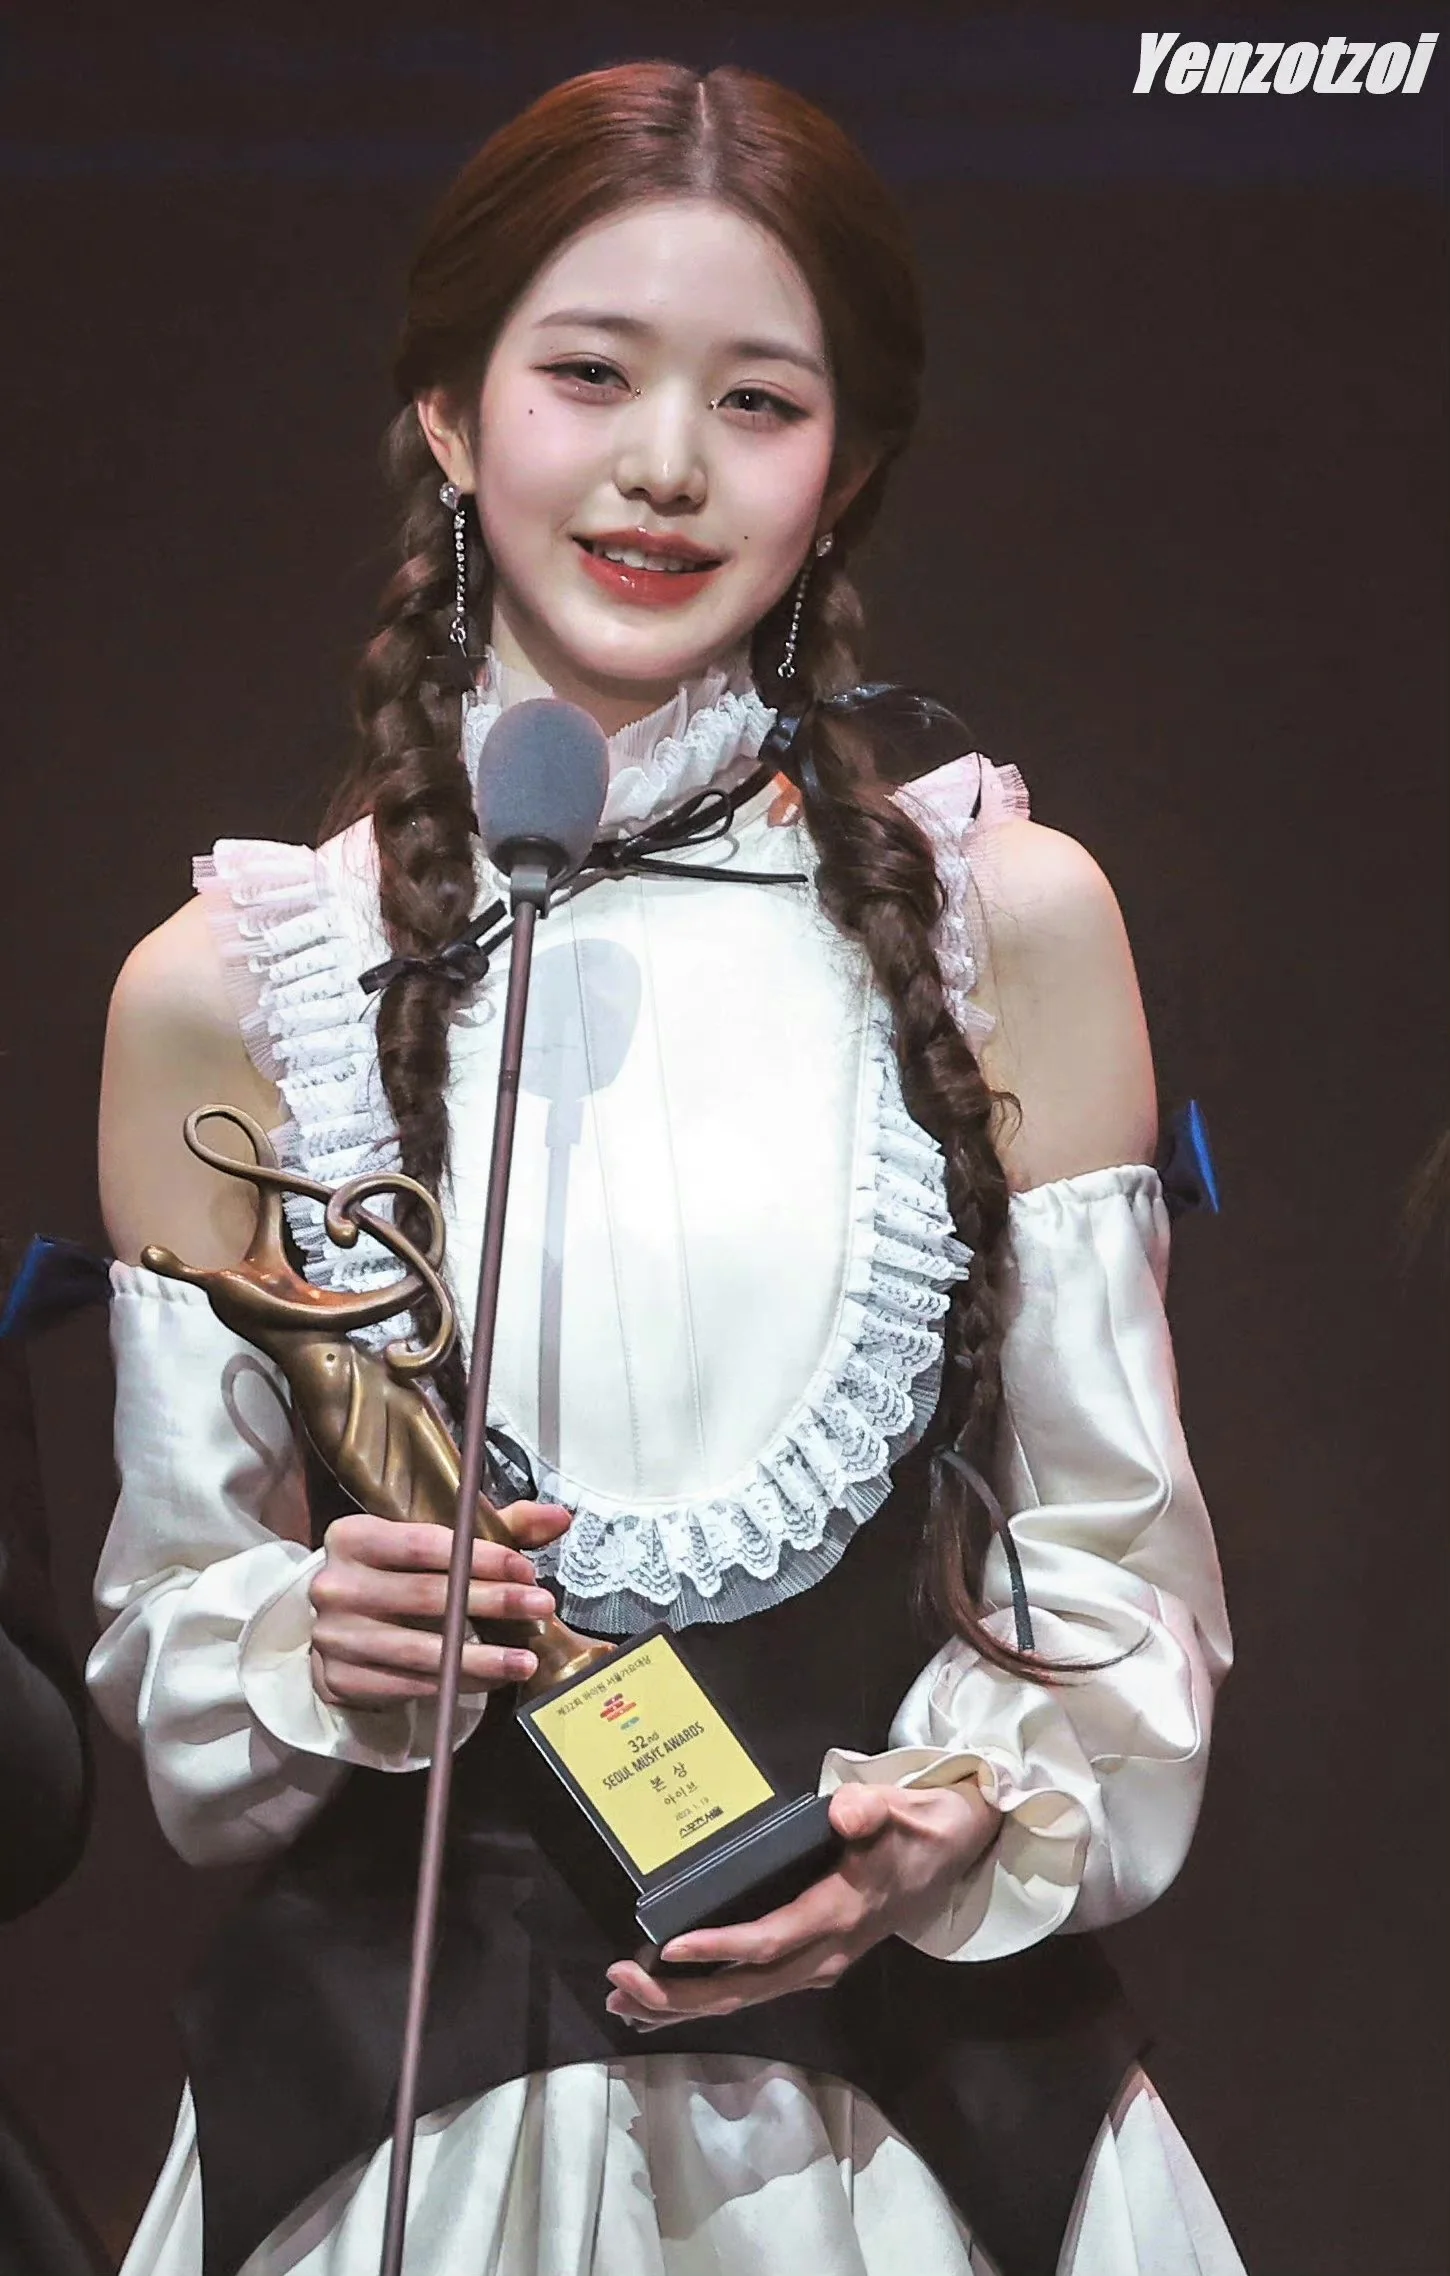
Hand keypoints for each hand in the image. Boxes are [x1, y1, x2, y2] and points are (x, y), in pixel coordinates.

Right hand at [308, 1502, 569, 1708]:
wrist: (337, 1624)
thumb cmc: (397, 1573)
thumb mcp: (439, 1541)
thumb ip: (500, 1526)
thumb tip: (559, 1517)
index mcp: (353, 1536)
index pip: (425, 1544)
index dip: (481, 1557)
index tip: (526, 1569)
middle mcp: (335, 1585)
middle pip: (427, 1596)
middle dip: (493, 1602)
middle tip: (540, 1607)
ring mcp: (334, 1637)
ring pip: (421, 1651)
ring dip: (482, 1657)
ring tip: (525, 1659)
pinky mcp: (339, 1681)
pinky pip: (410, 1685)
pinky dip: (456, 1683)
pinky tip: (491, 1679)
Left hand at [604, 1778, 1000, 2026]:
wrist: (956, 1850)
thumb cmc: (918, 1826)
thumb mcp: (902, 1808)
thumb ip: (872, 1810)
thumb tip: (847, 1811)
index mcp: (839, 1915)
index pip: (771, 1942)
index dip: (720, 1948)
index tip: (667, 1949)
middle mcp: (825, 1954)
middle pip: (745, 1987)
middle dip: (679, 1994)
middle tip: (618, 1984)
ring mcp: (817, 1965)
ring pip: (743, 1998)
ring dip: (681, 2005)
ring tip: (620, 2002)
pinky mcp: (809, 1963)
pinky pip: (750, 1990)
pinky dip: (702, 2000)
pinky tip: (660, 2006)